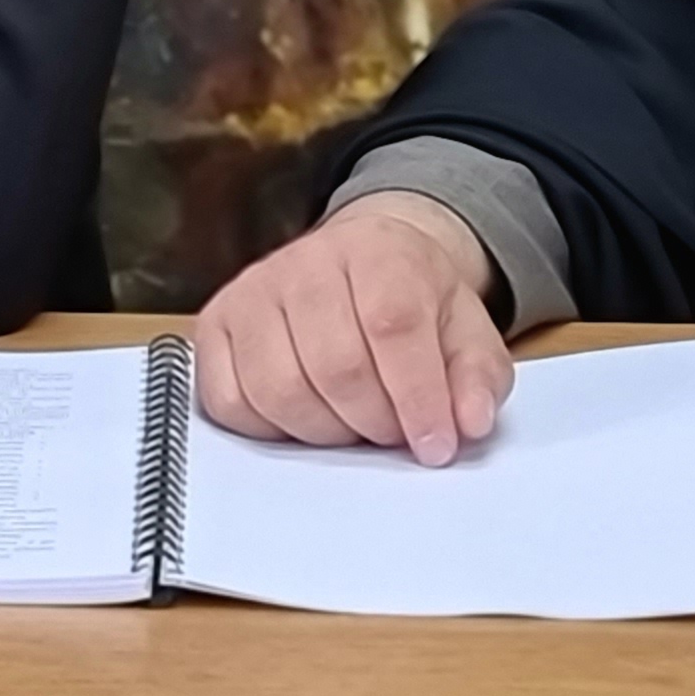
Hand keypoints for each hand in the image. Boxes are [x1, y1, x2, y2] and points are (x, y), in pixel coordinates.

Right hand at [190, 192, 513, 463]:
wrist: (360, 263)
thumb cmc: (411, 301)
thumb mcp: (466, 329)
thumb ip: (478, 377)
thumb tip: (468, 423)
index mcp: (378, 250)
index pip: (393, 325)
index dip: (417, 397)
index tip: (435, 445)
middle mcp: (307, 261)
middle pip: (335, 365)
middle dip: (375, 422)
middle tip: (395, 434)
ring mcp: (252, 291)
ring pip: (279, 389)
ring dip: (326, 432)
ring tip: (354, 425)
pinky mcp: (215, 323)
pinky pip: (228, 400)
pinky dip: (270, 429)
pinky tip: (305, 417)